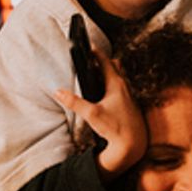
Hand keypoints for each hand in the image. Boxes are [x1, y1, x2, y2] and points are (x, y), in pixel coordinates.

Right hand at [52, 48, 146, 181]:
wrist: (133, 143)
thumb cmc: (115, 128)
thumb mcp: (91, 114)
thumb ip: (74, 102)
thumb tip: (58, 92)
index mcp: (116, 84)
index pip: (106, 62)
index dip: (97, 53)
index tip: (90, 47)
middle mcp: (126, 87)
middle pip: (116, 67)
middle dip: (105, 61)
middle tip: (93, 60)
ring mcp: (130, 96)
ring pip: (121, 77)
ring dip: (111, 73)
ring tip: (98, 75)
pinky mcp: (131, 105)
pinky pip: (123, 88)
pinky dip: (114, 84)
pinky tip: (106, 95)